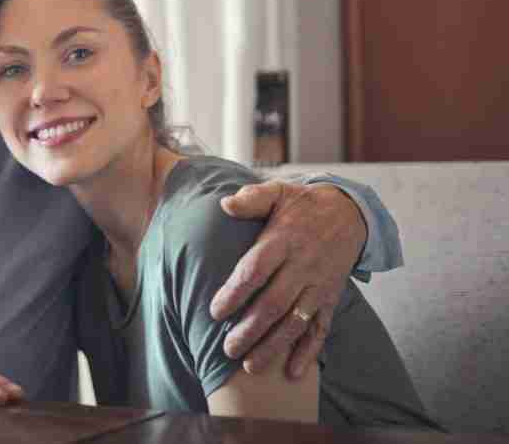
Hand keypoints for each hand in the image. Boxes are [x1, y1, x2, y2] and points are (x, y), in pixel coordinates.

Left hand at [211, 181, 366, 378]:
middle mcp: (302, 266)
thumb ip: (251, 199)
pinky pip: (321, 328)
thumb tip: (225, 204)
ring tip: (251, 367)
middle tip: (227, 349)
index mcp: (284, 240)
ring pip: (295, 322)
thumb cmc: (302, 204)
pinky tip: (294, 373)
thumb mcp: (278, 192)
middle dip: (251, 330)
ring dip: (274, 347)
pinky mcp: (331, 298)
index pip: (256, 270)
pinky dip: (309, 351)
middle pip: (274, 303)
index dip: (236, 293)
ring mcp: (318, 285)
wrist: (350, 212)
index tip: (215, 312)